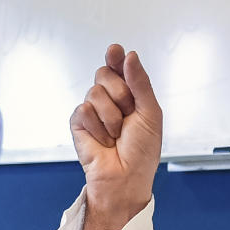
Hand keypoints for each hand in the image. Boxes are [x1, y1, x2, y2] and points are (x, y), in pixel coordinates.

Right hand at [70, 44, 161, 229]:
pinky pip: (83, 110)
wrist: (126, 178)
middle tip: (127, 114)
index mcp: (130, 95)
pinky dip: (97, 127)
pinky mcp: (79, 123)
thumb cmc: (142, 152)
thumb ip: (140, 83)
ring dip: (111, 116)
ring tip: (117, 134)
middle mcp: (110, 99)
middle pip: (104, 73)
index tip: (115, 51)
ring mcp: (93, 110)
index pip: (120, 66)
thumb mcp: (150, 113)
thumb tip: (129, 55)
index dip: (116, 57)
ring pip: (95, 92)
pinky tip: (103, 140)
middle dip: (120, 94)